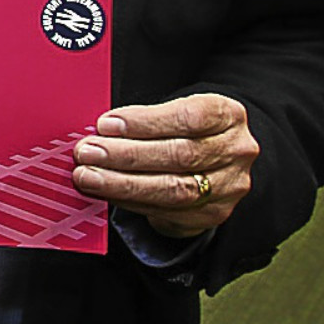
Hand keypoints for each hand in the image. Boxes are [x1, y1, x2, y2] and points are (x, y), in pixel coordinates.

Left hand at [71, 93, 257, 237]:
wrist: (212, 158)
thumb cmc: (182, 128)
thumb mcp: (172, 110)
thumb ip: (142, 118)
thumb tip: (97, 131)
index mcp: (228, 115)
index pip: (190, 117)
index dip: (146, 122)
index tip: (107, 124)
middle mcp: (236, 151)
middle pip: (180, 155)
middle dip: (126, 155)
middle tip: (87, 153)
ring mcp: (229, 186)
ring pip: (174, 189)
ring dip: (123, 183)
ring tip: (88, 176)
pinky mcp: (213, 213)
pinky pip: (167, 211)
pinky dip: (130, 201)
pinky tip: (105, 192)